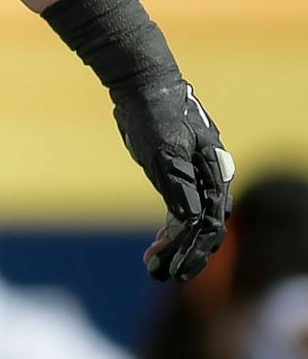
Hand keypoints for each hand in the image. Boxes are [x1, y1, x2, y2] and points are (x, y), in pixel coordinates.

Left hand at [115, 76, 234, 279]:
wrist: (143, 85)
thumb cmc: (156, 113)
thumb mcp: (165, 148)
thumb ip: (179, 183)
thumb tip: (192, 220)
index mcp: (215, 173)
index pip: (209, 222)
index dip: (192, 248)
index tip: (173, 267)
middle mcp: (211, 180)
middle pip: (206, 229)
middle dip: (185, 254)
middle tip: (161, 274)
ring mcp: (196, 180)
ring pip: (193, 224)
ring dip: (176, 247)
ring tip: (154, 268)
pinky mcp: (178, 178)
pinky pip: (180, 213)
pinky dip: (169, 232)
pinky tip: (156, 248)